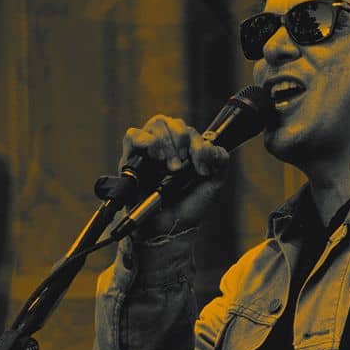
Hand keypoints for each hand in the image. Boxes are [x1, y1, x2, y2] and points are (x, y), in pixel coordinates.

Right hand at [118, 115, 232, 233]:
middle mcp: (166, 146)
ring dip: (167, 143)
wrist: (168, 227)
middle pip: (174, 122)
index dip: (199, 144)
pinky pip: (133, 135)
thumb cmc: (186, 207)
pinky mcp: (129, 159)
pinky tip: (155, 156)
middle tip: (182, 167)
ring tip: (170, 167)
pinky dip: (146, 141)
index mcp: (184, 149)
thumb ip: (220, 163)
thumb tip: (215, 146)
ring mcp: (147, 151)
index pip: (191, 130)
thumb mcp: (212, 185)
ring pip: (157, 124)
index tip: (201, 167)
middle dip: (183, 141)